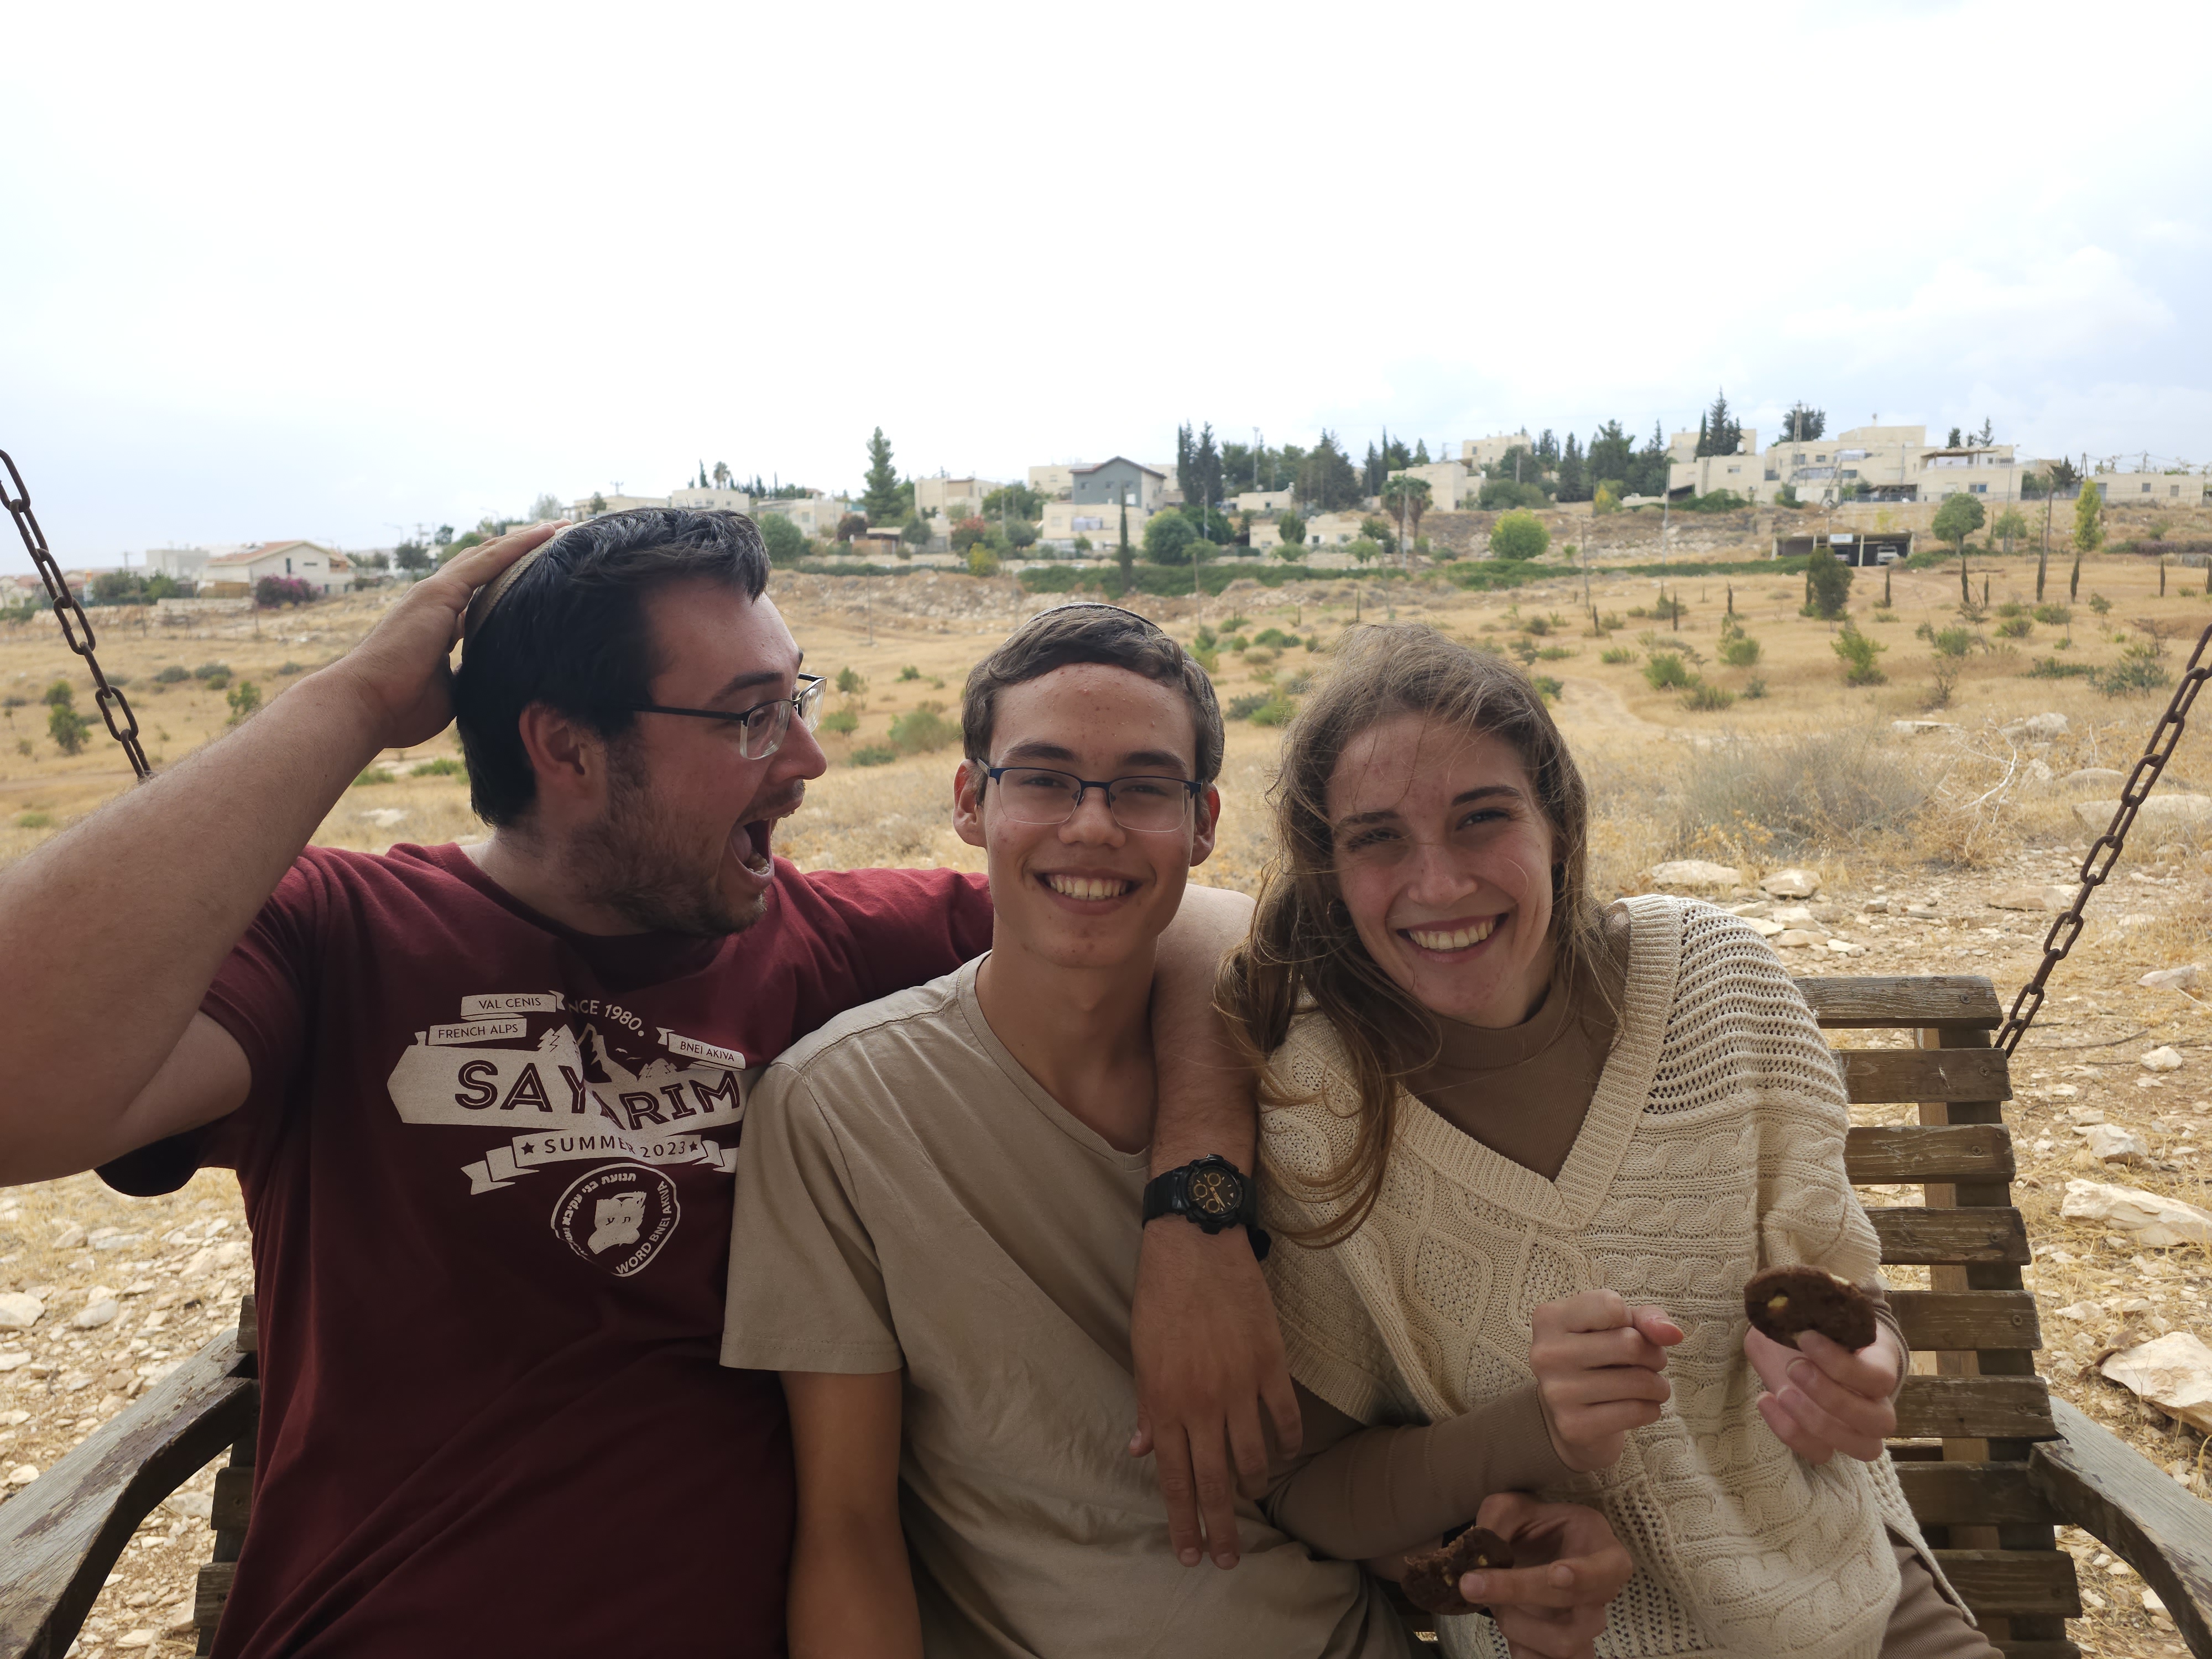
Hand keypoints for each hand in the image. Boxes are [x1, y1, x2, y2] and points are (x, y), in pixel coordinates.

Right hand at [324, 523, 560, 750]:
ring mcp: (437, 593)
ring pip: (490, 556)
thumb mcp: (453, 690)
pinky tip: (548, 533)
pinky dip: (519, 545)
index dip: (509, 581)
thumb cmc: (403, 707)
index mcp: (440, 623)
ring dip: (526, 540)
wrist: (367, 705)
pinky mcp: (440, 593)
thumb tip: (503, 676)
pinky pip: (489, 561)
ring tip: (562, 527)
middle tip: (559, 538)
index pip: (481, 593)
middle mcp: (438, 601)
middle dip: (521, 551)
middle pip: (487, 566)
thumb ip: (474, 674)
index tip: (540, 575)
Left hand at [1128, 1221, 1299, 1570]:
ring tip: (1254, 1500)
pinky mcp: (1270, 1363)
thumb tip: (1141, 1450)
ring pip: (1253, 1456)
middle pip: (1214, 1481)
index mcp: (1164, 1403)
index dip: (1183, 1520)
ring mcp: (1239, 1385)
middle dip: (1220, 1526)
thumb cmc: (1159, 1298)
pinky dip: (1286, 1441)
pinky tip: (1283, 1454)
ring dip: (1254, 1485)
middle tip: (1226, 1561)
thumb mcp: (1140, 1354)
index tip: (1190, 1554)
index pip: (1173, 1478)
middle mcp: (1202, 1403)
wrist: (1195, 1245)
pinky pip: (1284, 1417)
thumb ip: (1145, 1406)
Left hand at [1461, 1493, 1633, 1658]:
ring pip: (1564, 1646)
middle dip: (1520, 1595)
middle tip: (1472, 1584)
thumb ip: (1495, 1522)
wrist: (1532, 1554)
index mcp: (1603, 1551)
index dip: (1585, 1575)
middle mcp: (1603, 1594)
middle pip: (1578, 1610)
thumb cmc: (1533, 1528)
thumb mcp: (1511, 1508)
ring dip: (1517, 1627)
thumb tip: (1478, 1554)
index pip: (1610, 1568)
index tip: (1555, 1574)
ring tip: (1496, 1605)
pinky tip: (1509, 1629)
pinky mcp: (1567, 1650)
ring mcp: (1587, 1627)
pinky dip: (1521, 1650)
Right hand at [1529, 1291, 1682, 1472]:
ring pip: (1638, 1382)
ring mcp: (1557, 1392)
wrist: (1571, 1412)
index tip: (1624, 1332)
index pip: (1612, 1306)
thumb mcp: (1617, 1325)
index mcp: (1550, 1318)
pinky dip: (1651, 1409)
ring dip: (1658, 1386)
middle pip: (1630, 1344)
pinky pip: (1636, 1412)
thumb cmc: (1598, 1357)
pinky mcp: (1573, 1426)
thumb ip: (1646, 1318)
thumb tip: (1673, 1334)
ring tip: (1650, 1386)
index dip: (1632, 1321)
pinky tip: (1641, 1406)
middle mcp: (1546, 1353)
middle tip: (1650, 1363)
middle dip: (1654, 1355)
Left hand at [1745, 1321, 1901, 1463]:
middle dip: (1833, 1398)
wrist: (1807, 1340)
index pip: (1879, 1378)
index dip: (1842, 1364)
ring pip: (1862, 1447)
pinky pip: (1821, 1453)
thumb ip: (1806, 1314)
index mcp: (1882, 1364)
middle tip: (1794, 1367)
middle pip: (1879, 1422)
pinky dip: (1791, 1433)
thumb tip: (1786, 1313)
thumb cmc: (1816, 1325)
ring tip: (1781, 1392)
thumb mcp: (1813, 1312)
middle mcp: (1878, 1402)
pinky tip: (1765, 1399)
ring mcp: (1857, 1427)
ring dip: (1817, 1423)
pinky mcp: (1828, 1440)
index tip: (1804, 1337)